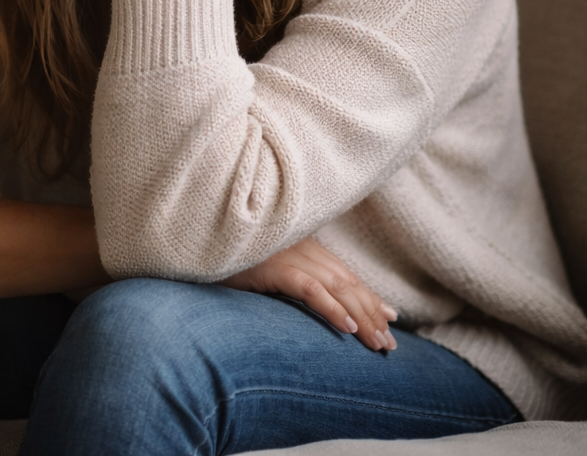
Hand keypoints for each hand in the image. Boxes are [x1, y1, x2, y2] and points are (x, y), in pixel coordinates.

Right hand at [221, 236, 399, 351]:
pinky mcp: (273, 267)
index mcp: (300, 245)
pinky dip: (332, 308)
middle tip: (388, 342)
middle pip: (346, 282)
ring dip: (361, 316)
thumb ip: (289, 277)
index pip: (343, 274)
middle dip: (371, 312)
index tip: (389, 318)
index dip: (368, 296)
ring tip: (376, 342)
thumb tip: (312, 299)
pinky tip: (348, 327)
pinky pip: (310, 290)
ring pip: (336, 287)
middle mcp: (299, 246)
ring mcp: (286, 255)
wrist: (197, 244)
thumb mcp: (262, 270)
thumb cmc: (224, 260)